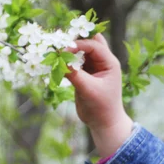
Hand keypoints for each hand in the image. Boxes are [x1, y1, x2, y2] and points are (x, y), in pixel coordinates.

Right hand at [65, 34, 132, 157]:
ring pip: (80, 52)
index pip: (94, 46)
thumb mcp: (88, 90)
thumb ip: (75, 74)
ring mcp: (93, 67)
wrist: (103, 123)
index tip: (63, 49)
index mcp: (109, 63)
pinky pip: (74, 63)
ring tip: (54, 51)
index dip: (78, 44)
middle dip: (75, 41)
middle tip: (59, 40)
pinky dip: (65, 61)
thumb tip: (59, 60)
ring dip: (68, 51)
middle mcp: (102, 62)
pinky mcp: (84, 74)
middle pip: (89, 43)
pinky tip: (55, 61)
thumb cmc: (101, 107)